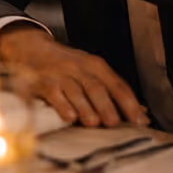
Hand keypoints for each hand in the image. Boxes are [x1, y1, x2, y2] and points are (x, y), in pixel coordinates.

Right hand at [0, 25, 149, 127]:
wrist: (31, 49)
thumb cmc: (66, 65)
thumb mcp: (90, 70)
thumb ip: (113, 90)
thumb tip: (141, 113)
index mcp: (94, 65)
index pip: (117, 84)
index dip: (129, 103)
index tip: (140, 121)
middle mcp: (77, 67)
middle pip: (96, 87)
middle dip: (106, 106)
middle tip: (114, 123)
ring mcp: (59, 74)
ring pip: (76, 92)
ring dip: (86, 108)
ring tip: (94, 123)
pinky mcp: (42, 82)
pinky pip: (54, 95)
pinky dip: (63, 106)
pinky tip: (70, 117)